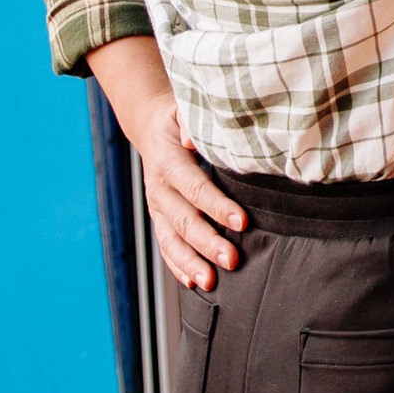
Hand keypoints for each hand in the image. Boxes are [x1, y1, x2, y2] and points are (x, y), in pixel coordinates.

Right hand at [137, 102, 245, 290]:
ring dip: (191, 262)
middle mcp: (159, 187)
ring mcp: (156, 206)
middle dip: (207, 242)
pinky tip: (193, 282)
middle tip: (232, 260)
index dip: (218, 207)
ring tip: (211, 282)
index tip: (242, 222)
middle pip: (184, 220)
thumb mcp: (186, 110)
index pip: (195, 188)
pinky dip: (177, 265)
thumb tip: (195, 140)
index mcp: (168, 161)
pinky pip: (165, 245)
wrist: (151, 126)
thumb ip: (193, 123)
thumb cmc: (179, 119)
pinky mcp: (158, 217)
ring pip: (171, 239)